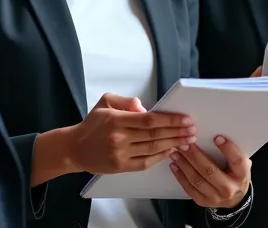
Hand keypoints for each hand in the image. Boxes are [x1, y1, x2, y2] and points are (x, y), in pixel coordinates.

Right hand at [69, 93, 196, 174]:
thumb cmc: (92, 124)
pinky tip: (171, 150)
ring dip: (173, 144)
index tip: (186, 119)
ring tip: (188, 140)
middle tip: (193, 130)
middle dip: (177, 132)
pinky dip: (160, 157)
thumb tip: (144, 107)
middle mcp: (118, 138)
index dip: (170, 120)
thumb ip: (126, 101)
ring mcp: (119, 154)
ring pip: (152, 149)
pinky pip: (145, 162)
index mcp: (116, 120)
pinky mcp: (120, 167)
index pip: (149, 120)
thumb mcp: (105, 102)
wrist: (74, 149)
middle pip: (154, 135)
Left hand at [170, 135, 251, 208]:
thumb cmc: (236, 176)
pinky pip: (189, 188)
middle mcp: (229, 188)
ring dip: (184, 164)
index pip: (237, 161)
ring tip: (176, 152)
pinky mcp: (203, 201)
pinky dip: (180, 175)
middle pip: (210, 170)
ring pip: (197, 179)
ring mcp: (215, 197)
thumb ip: (233, 153)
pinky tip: (174, 165)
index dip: (228, 149)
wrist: (234, 199)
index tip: (217, 137)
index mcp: (242, 175)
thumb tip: (217, 135)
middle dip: (195, 155)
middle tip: (185, 143)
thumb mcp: (241, 164)